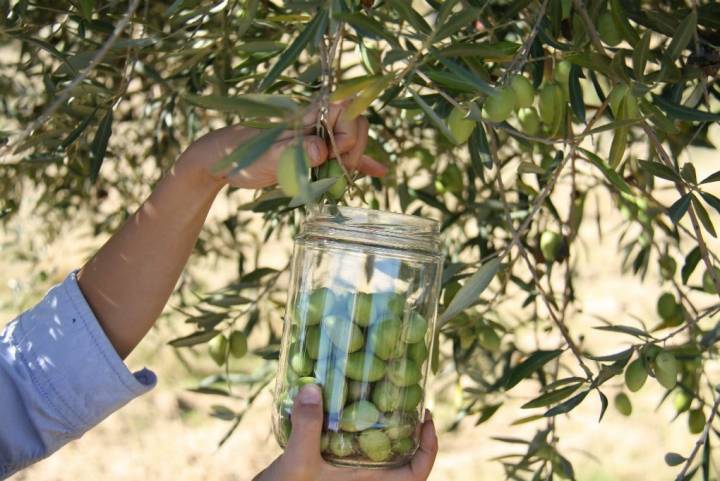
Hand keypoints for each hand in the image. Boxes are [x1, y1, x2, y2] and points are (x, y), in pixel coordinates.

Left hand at [179, 102, 387, 189]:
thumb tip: (321, 150)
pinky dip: (361, 163)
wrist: (225, 161)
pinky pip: (345, 155)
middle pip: (356, 125)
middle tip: (335, 172)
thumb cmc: (242, 154)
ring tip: (342, 182)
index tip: (331, 156)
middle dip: (353, 150)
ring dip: (354, 161)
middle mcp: (317, 123)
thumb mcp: (267, 156)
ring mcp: (318, 138)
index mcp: (307, 115)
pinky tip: (379, 172)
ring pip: (352, 141)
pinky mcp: (316, 155)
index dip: (347, 135)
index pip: (346, 110)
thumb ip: (293, 151)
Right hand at [254, 385, 437, 480]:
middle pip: (401, 455)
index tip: (427, 419)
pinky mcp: (331, 465)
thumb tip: (312, 388)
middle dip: (407, 426)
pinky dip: (353, 423)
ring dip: (381, 422)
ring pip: (377, 448)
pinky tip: (343, 401)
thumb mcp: (297, 463)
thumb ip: (307, 427)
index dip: (429, 449)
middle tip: (405, 393)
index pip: (416, 474)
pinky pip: (352, 443)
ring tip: (379, 391)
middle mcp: (365, 480)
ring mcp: (348, 473)